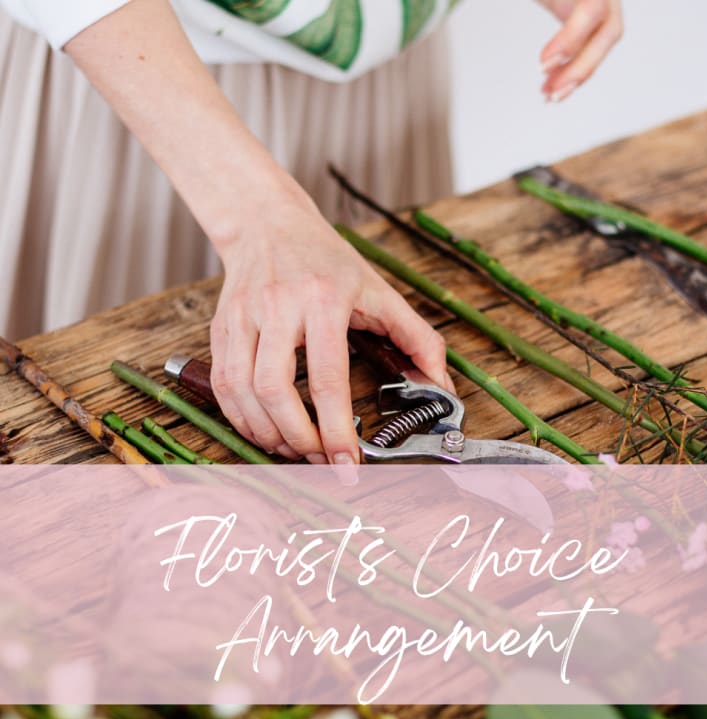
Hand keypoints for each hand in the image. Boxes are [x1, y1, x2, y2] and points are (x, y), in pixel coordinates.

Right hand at [210, 177, 454, 464]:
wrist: (269, 223)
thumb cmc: (328, 260)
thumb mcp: (381, 290)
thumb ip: (418, 338)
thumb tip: (442, 386)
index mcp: (324, 300)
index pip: (327, 378)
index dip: (336, 429)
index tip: (348, 463)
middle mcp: (278, 307)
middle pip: (275, 390)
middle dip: (298, 439)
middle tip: (320, 460)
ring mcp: (243, 317)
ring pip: (242, 390)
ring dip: (266, 433)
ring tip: (293, 450)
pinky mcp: (221, 326)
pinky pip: (222, 383)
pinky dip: (240, 418)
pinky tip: (263, 430)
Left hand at [537, 0, 622, 101]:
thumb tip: (515, 3)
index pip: (593, 9)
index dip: (571, 38)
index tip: (543, 63)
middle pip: (608, 33)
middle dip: (580, 68)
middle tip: (550, 92)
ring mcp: (603, 5)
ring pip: (599, 46)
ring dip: (574, 76)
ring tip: (547, 96)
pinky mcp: (590, 21)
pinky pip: (587, 51)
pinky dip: (569, 71)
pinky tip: (548, 88)